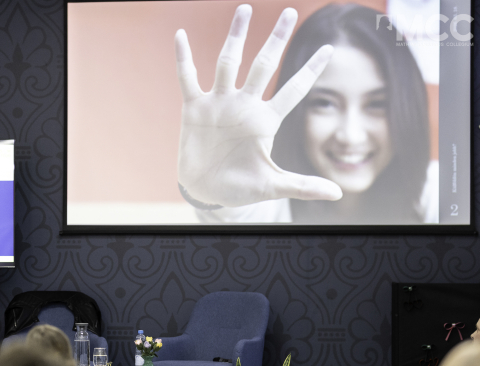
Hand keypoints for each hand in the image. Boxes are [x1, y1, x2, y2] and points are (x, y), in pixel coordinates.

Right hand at [176, 5, 342, 207]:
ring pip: (228, 63)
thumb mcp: (273, 186)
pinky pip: (188, 78)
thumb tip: (338, 194)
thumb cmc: (240, 188)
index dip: (311, 70)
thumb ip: (303, 186)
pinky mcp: (195, 108)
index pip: (294, 90)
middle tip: (288, 12)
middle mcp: (244, 105)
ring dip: (235, 37)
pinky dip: (183, 58)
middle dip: (275, 40)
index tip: (329, 49)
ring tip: (244, 9)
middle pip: (262, 65)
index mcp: (265, 121)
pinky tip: (180, 34)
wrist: (206, 191)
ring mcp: (219, 104)